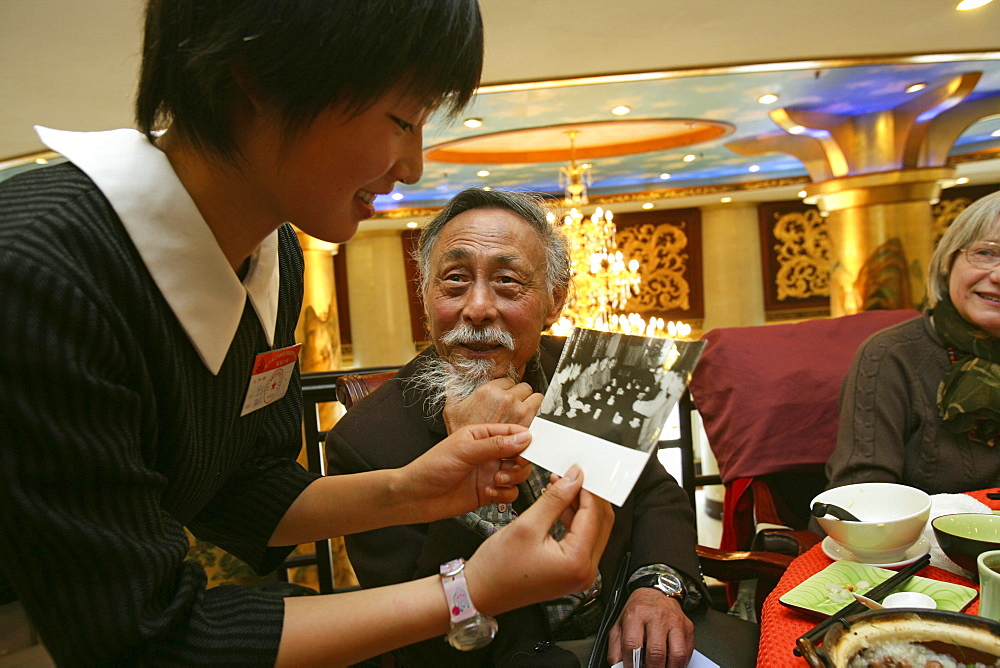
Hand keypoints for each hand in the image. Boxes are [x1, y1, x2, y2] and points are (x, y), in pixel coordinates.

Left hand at [400, 423, 533, 520]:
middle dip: (520, 462)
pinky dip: (504, 494)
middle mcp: (488, 454)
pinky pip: (509, 493)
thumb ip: (495, 444)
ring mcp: (489, 474)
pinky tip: (488, 493)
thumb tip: (523, 437)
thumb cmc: (431, 468)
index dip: (526, 440)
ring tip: (495, 480)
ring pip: (518, 474)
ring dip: (512, 478)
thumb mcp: (464, 450)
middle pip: (520, 454)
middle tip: (511, 466)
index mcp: (482, 436)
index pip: (513, 432)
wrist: (415, 497)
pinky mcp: (488, 492)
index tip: (528, 449)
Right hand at [443, 378, 542, 433]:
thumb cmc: (459, 437)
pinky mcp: (529, 426)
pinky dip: (536, 418)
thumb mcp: (452, 409)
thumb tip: (450, 368)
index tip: (503, 399)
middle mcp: (506, 399)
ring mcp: (519, 412)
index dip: (506, 390)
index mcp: (489, 392)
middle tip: (513, 408)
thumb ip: (453, 385)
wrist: (466, 459)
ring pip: (536, 398)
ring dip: (530, 405)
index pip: (509, 381)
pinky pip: (540, 414)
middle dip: (520, 396)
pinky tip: (526, 425)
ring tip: (522, 415)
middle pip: (524, 388)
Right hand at [462, 465, 614, 615]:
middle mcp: (584, 572)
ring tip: (561, 485)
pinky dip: (573, 519)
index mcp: (577, 562)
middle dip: (588, 496)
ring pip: (592, 530)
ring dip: (580, 505)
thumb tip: (574, 478)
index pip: (594, 515)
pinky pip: (581, 540)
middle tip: (572, 475)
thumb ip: (555, 499)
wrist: (479, 594)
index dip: (587, 488)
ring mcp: (579, 574)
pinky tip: (559, 504)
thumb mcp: (527, 525)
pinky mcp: (571, 572)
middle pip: (600, 523)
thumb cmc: (497, 568)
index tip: (577, 469)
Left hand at [608, 589, 693, 667]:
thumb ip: (616, 647)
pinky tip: (671, 664)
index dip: (631, 664)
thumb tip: (617, 666)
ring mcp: (674, 621)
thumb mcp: (620, 624)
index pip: (632, 645)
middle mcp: (657, 616)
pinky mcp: (687, 626)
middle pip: (656, 652)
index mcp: (636, 614)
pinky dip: (680, 664)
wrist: (656, 593)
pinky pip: (687, 652)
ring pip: (676, 654)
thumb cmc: (638, 610)